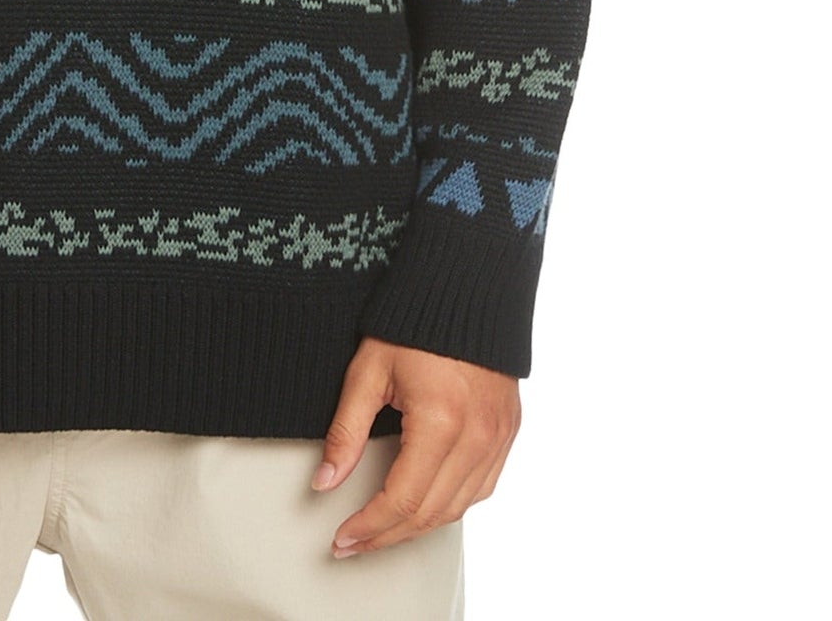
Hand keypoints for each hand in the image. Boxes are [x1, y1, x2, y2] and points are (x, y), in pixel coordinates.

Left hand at [315, 338, 519, 556]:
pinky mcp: (508, 432)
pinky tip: (425, 505)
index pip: (401, 500)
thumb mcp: (368, 371)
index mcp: (440, 422)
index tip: (342, 539)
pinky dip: (450, 505)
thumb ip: (346, 431)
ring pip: (457, 509)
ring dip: (417, 527)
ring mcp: (498, 438)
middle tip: (353, 544)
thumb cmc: (413, 323)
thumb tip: (324, 482)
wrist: (467, 287)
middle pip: (429, 514)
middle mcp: (476, 438)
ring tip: (382, 531)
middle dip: (387, 535)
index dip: (368, 527)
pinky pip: (481, 488)